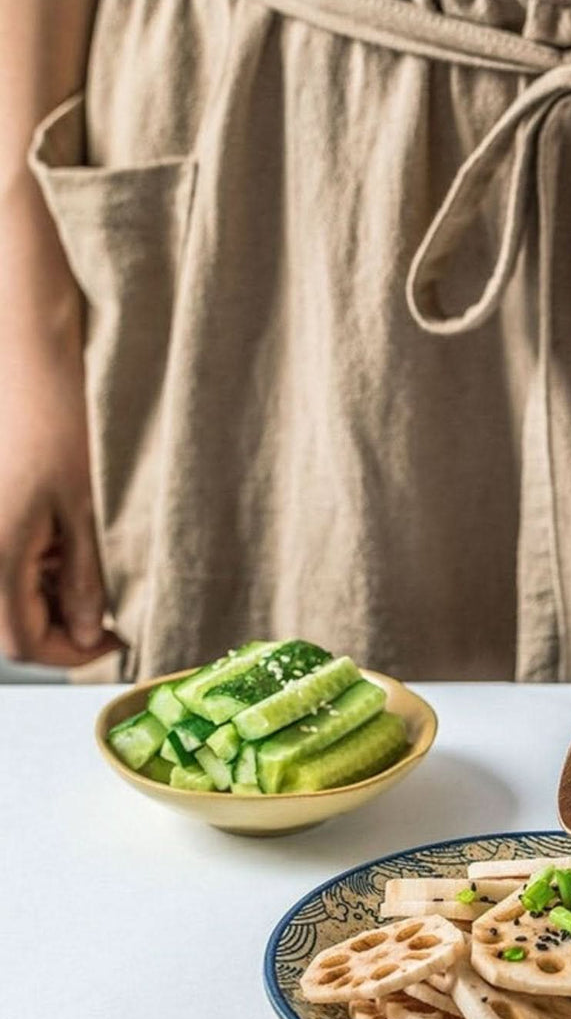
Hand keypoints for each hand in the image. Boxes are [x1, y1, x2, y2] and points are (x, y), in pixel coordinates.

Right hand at [0, 312, 117, 665]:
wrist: (23, 363)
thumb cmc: (53, 423)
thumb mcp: (84, 512)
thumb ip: (86, 582)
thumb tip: (90, 634)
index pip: (23, 642)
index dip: (71, 655)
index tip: (112, 644)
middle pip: (9, 626)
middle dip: (60, 629)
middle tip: (107, 616)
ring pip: (6, 598)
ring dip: (48, 599)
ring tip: (88, 570)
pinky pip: (3, 566)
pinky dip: (34, 571)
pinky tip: (64, 547)